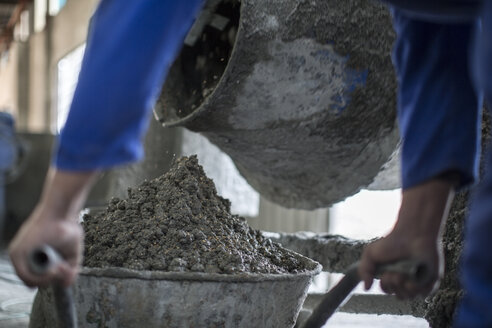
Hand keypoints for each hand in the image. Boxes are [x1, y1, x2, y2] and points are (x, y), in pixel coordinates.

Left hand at [8, 207, 82, 286]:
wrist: (62, 212)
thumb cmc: (67, 227)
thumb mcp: (72, 254)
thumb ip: (70, 270)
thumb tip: (67, 285)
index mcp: (33, 255)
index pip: (36, 277)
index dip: (50, 280)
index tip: (63, 274)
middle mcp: (23, 256)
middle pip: (33, 281)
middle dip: (51, 281)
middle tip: (64, 270)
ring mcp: (19, 254)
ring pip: (29, 280)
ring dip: (47, 280)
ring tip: (61, 269)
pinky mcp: (18, 253)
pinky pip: (25, 275)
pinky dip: (40, 278)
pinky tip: (53, 271)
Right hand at [358, 178, 455, 298]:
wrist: (412, 234)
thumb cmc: (392, 242)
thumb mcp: (371, 254)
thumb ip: (364, 271)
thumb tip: (366, 288)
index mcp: (393, 273)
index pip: (388, 290)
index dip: (385, 286)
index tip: (385, 275)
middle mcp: (407, 278)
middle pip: (399, 296)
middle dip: (394, 286)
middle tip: (395, 274)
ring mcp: (419, 280)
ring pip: (410, 296)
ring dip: (404, 288)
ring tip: (404, 275)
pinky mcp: (431, 280)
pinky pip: (423, 294)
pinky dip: (416, 288)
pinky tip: (413, 278)